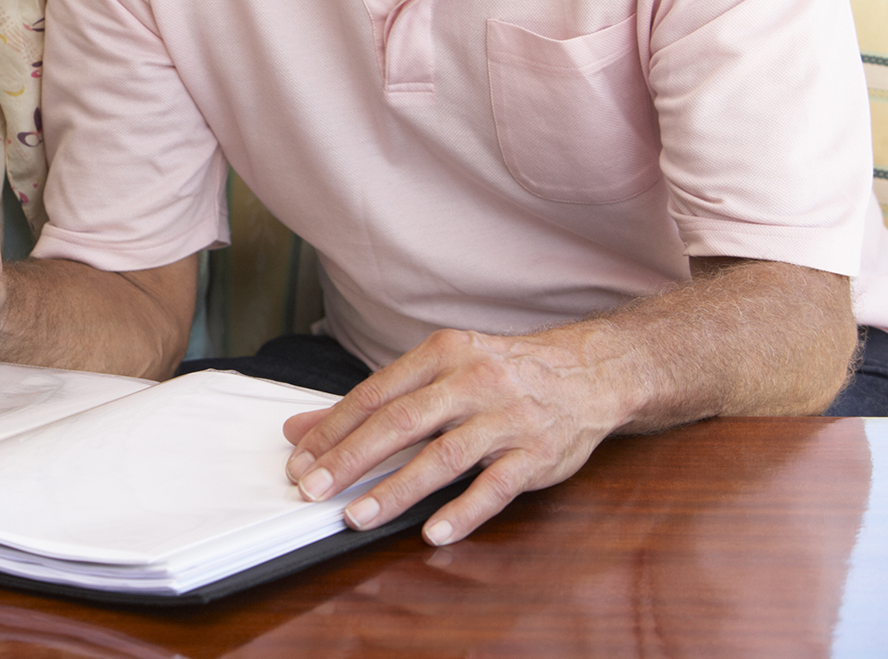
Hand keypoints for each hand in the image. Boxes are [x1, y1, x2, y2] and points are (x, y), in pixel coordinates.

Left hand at [278, 327, 625, 546]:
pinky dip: (464, 511)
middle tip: (313, 488)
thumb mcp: (438, 370)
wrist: (588, 373)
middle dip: (351, 458)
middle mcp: (472, 382)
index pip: (374, 395)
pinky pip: (496, 487)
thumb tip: (302, 429)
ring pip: (444, 457)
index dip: (333, 429)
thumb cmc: (500, 373)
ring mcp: (507, 419)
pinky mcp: (537, 455)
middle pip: (401, 422)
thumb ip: (372, 402)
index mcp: (441, 354)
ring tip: (357, 516)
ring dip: (397, 490)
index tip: (299, 459)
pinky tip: (433, 531)